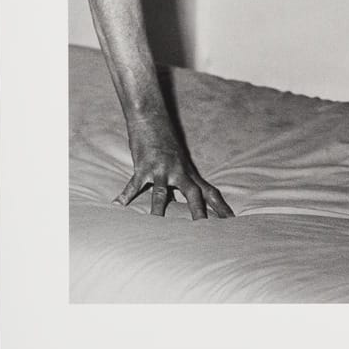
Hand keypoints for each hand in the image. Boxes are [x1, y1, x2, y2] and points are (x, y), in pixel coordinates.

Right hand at [113, 118, 233, 219]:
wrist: (152, 118)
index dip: (221, 206)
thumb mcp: (179, 161)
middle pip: (194, 194)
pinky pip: (134, 184)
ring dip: (159, 211)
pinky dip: (125, 195)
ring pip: (162, 193)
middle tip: (207, 231)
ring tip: (157, 228)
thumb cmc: (166, 140)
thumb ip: (183, 180)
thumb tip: (186, 200)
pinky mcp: (144, 166)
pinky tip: (117, 206)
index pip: (210, 191)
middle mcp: (179, 171)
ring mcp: (161, 169)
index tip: (231, 221)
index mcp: (189, 172)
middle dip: (199, 212)